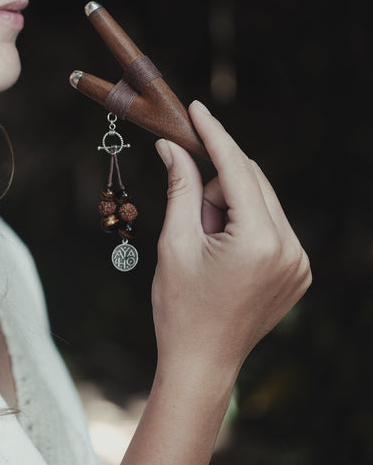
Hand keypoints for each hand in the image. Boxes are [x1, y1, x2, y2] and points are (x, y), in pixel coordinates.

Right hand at [151, 101, 311, 378]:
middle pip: (251, 182)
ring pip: (260, 201)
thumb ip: (180, 187)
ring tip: (203, 240)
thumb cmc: (181, 305)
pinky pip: (270, 224)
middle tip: (189, 210)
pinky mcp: (298, 271)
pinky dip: (242, 221)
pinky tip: (221, 248)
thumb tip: (172, 147)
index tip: (197, 109)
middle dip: (215, 183)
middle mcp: (291, 248)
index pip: (237, 170)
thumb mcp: (175, 241)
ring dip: (228, 205)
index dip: (214, 135)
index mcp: (260, 241)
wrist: (202, 361)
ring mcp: (299, 262)